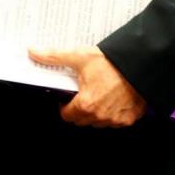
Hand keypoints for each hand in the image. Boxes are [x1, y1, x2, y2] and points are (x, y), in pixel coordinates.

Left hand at [28, 45, 146, 127]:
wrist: (141, 63)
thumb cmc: (112, 62)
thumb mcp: (80, 56)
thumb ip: (55, 56)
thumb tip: (34, 52)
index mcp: (85, 105)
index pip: (67, 115)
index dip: (65, 105)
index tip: (69, 96)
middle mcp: (100, 116)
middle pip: (82, 120)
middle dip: (80, 108)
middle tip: (85, 91)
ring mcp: (116, 119)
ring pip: (99, 122)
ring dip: (96, 112)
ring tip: (100, 92)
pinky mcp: (130, 118)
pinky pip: (116, 121)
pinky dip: (114, 112)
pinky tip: (114, 97)